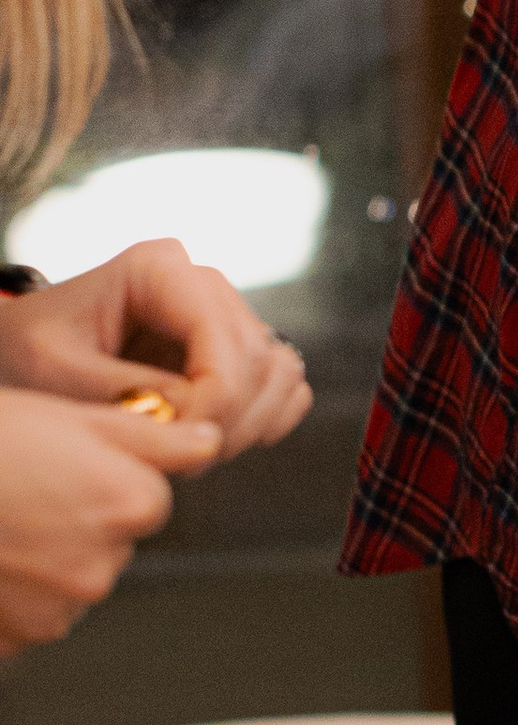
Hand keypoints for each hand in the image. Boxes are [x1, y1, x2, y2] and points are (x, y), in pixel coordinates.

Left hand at [0, 242, 311, 461]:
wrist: (16, 353)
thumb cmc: (24, 353)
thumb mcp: (57, 374)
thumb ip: (128, 397)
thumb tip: (200, 426)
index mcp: (159, 270)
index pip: (224, 342)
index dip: (213, 403)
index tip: (169, 443)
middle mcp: (202, 284)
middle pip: (259, 361)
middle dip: (226, 422)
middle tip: (173, 455)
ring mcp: (223, 315)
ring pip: (281, 373)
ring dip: (246, 425)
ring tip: (186, 448)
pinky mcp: (233, 348)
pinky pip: (284, 384)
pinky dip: (263, 420)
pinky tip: (211, 436)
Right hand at [0, 384, 218, 651]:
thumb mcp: (74, 418)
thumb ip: (158, 439)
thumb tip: (210, 444)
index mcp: (130, 506)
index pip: (146, 502)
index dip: (105, 479)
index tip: (64, 466)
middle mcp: (104, 567)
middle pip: (110, 546)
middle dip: (76, 522)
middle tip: (24, 491)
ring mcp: (59, 610)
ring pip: (70, 582)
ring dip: (45, 560)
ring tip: (3, 521)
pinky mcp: (19, 639)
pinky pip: (32, 616)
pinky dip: (14, 593)